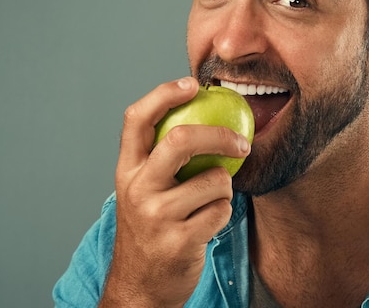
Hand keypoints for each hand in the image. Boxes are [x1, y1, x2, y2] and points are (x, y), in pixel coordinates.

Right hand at [99, 77, 250, 306]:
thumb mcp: (143, 188)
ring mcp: (156, 216)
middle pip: (180, 140)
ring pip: (214, 179)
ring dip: (224, 187)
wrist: (140, 285)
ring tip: (209, 201)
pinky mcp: (178, 240)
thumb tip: (202, 111)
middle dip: (219, 135)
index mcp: (127, 169)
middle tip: (241, 141)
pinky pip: (222, 210)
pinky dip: (223, 213)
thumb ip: (162, 155)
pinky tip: (206, 223)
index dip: (164, 93)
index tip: (193, 84)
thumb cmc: (150, 226)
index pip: (137, 118)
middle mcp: (137, 188)